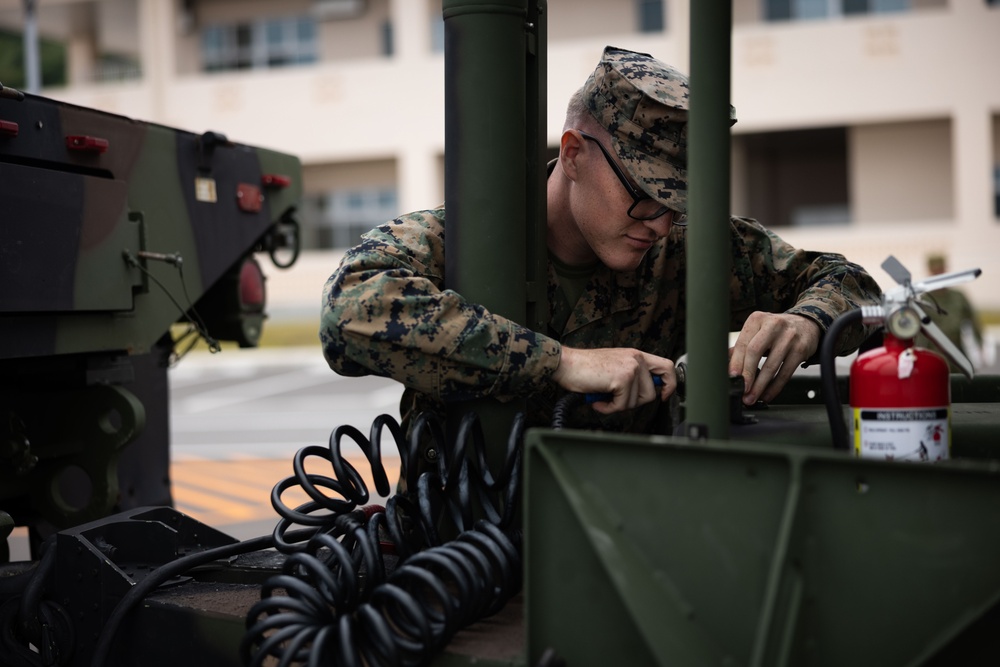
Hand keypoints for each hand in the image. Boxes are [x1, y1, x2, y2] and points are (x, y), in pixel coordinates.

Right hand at [552, 346, 675, 413]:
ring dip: (618, 405)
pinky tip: (599, 401)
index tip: (663, 396)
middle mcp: (636, 359)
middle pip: (651, 393)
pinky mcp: (621, 379)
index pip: (667, 367)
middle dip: (633, 402)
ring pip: (636, 402)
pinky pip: (622, 405)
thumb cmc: (585, 368)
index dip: (669, 384)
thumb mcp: (615, 366)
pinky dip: (609, 408)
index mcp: (636, 355)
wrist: (567, 364)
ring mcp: (630, 368)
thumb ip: (631, 375)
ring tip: (604, 397)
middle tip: (616, 399)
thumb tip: (644, 394)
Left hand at [728, 312, 819, 404]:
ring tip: (752, 397)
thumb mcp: (758, 330)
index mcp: (757, 319)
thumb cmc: (776, 331)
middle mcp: (773, 325)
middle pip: (755, 352)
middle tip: (742, 390)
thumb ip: (742, 345)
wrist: (807, 325)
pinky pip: (786, 372)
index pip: (743, 343)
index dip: (736, 362)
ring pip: (771, 365)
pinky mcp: (801, 349)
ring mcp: (789, 337)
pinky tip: (768, 395)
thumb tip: (724, 364)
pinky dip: (775, 387)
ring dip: (760, 386)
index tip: (732, 377)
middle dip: (747, 374)